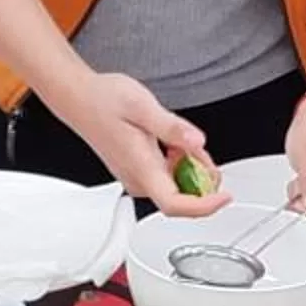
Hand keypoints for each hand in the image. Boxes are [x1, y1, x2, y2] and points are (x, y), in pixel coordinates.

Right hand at [56, 70, 227, 214]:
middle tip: (197, 147)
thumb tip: (197, 141)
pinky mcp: (138, 173)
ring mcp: (137, 178)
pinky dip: (178, 163)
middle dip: (200, 177)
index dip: (205, 206)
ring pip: (176, 186)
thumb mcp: (143, 106)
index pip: (177, 205)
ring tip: (180, 138)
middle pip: (182, 197)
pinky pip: (167, 178)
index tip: (225, 196)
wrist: (80, 99)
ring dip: (189, 167)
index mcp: (142, 169)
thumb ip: (172, 127)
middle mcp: (139, 180)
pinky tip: (172, 143)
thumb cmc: (105, 101)